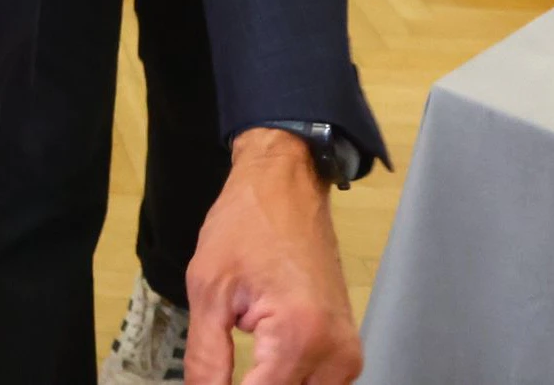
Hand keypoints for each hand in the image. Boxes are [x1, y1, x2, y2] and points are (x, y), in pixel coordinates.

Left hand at [185, 131, 357, 384]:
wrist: (287, 187)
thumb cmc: (248, 224)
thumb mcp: (208, 291)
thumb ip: (206, 360)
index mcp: (300, 335)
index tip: (212, 380)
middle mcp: (335, 351)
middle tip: (223, 365)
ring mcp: (347, 352)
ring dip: (272, 383)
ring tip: (244, 360)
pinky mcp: (347, 349)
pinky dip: (287, 380)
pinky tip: (262, 361)